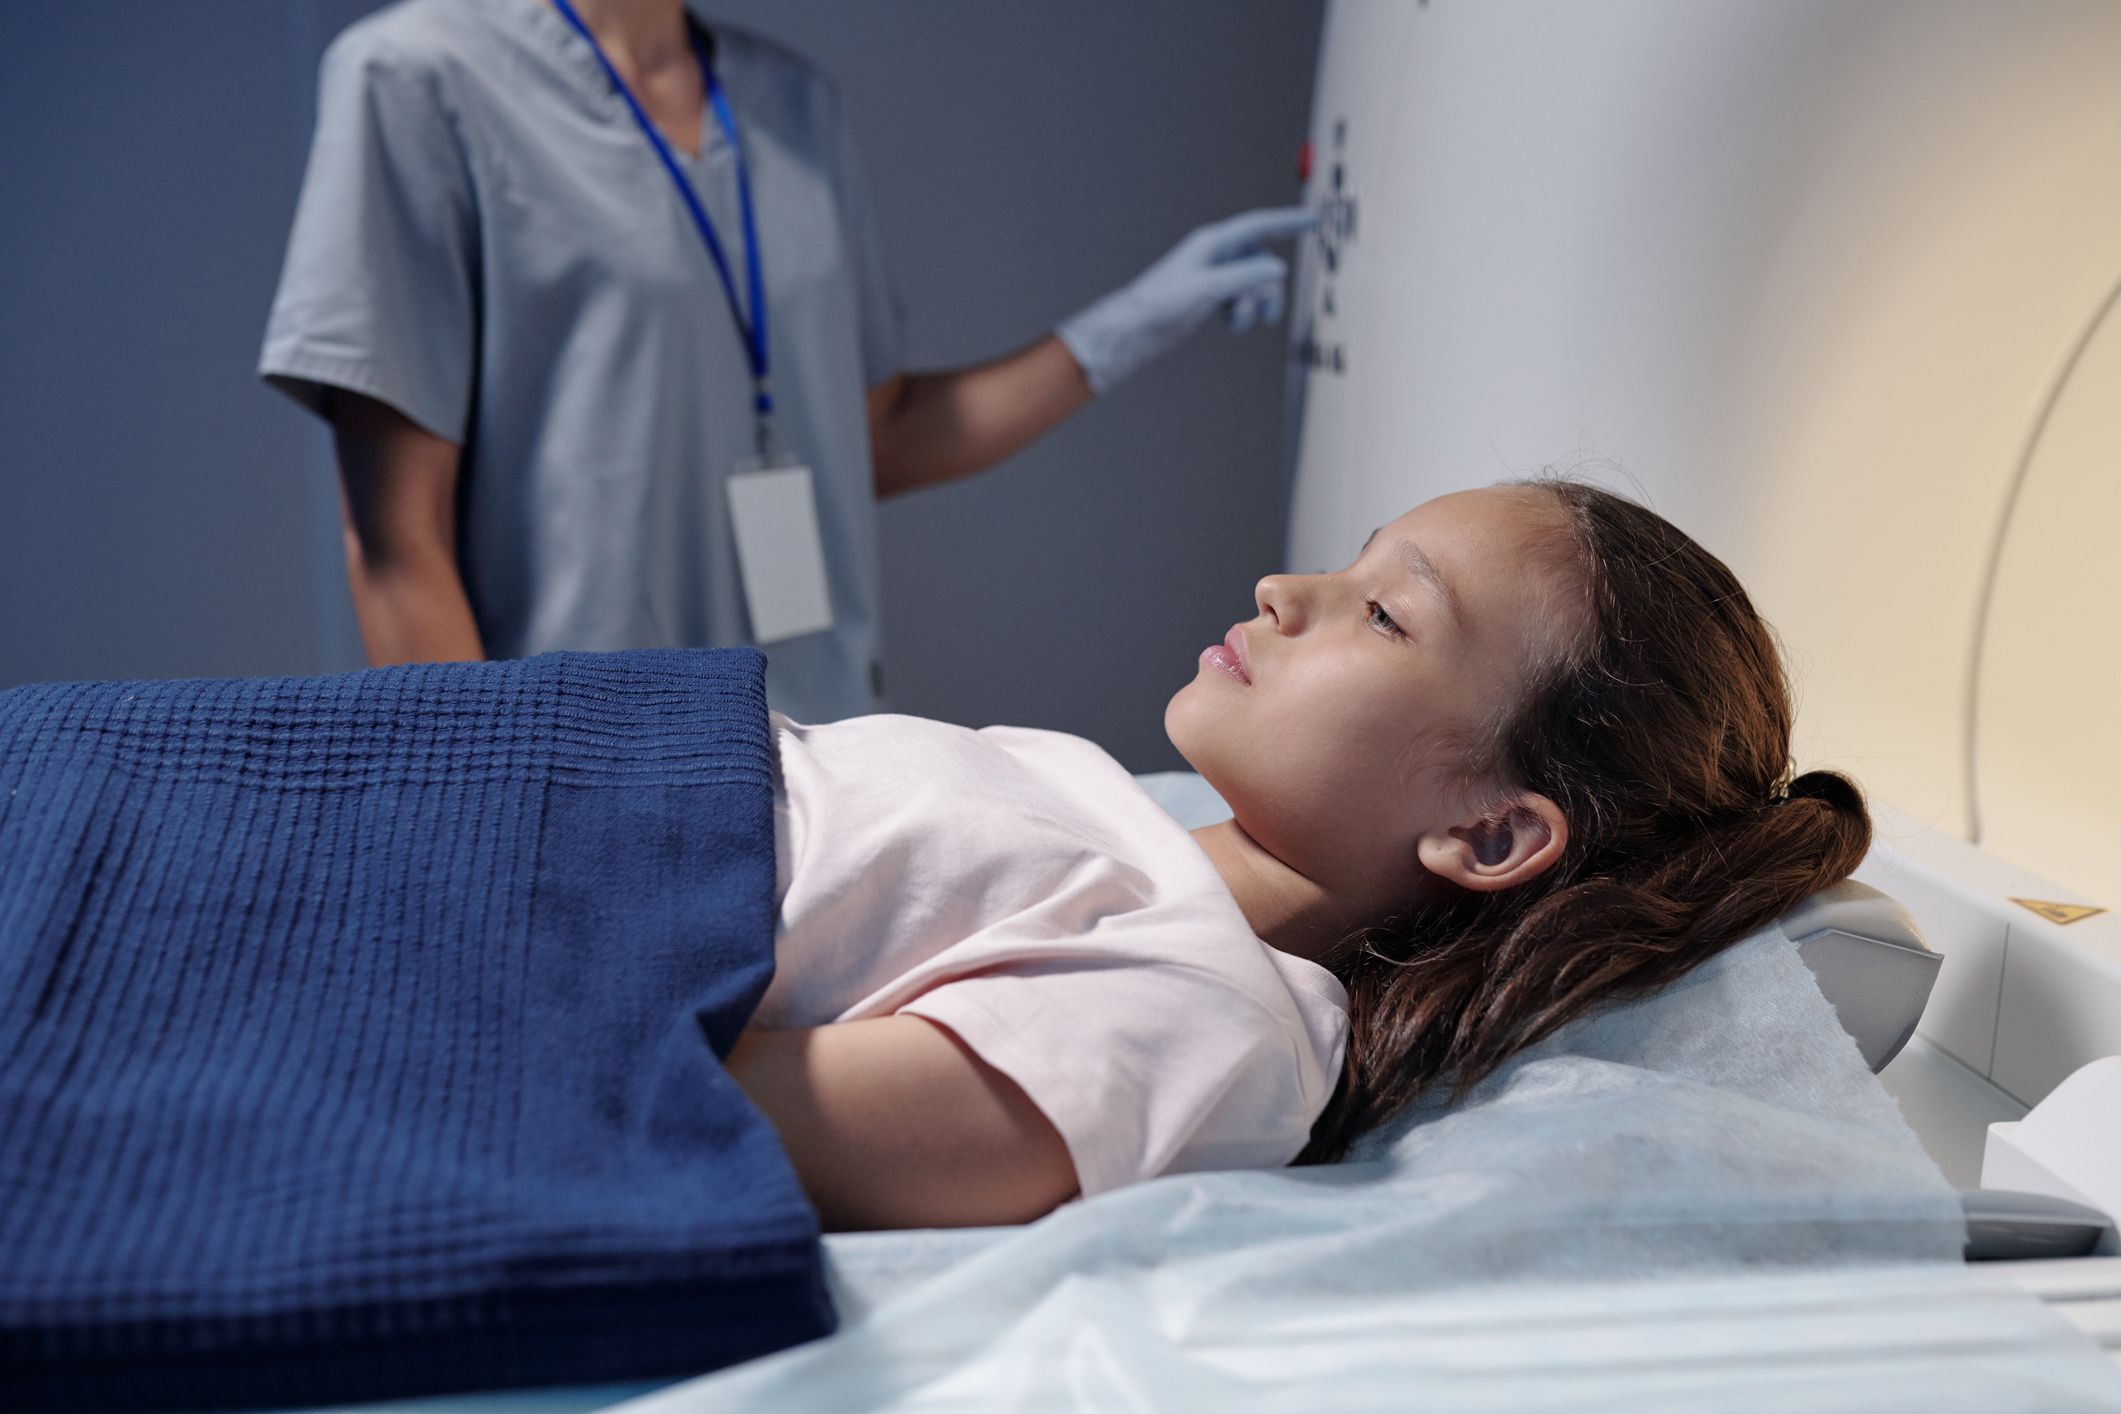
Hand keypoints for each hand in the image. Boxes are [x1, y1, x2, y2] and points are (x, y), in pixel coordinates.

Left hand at [1056, 205, 1316, 393]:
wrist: (1134, 331)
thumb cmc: (1162, 304)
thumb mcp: (1208, 288)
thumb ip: (1244, 277)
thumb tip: (1277, 269)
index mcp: (1213, 243)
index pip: (1259, 225)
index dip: (1289, 221)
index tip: (1316, 220)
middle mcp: (1215, 255)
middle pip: (1260, 262)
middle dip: (1266, 289)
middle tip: (1266, 316)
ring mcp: (1213, 276)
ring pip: (1252, 284)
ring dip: (1253, 305)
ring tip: (1237, 322)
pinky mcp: (1209, 296)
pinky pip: (1240, 299)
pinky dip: (1241, 313)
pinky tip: (1228, 324)